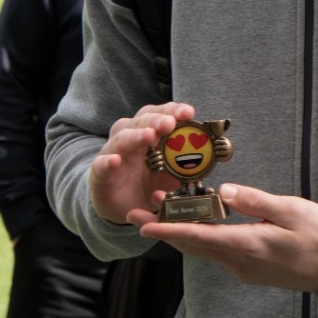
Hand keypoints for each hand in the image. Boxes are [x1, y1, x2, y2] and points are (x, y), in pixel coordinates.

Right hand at [90, 102, 196, 224]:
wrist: (125, 207)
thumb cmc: (150, 183)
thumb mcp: (173, 174)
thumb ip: (190, 163)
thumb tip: (218, 153)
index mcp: (150, 133)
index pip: (162, 115)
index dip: (174, 110)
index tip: (188, 112)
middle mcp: (130, 137)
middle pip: (142, 121)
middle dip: (157, 120)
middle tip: (169, 123)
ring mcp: (113, 154)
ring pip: (122, 138)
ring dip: (136, 136)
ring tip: (149, 137)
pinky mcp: (99, 174)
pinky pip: (100, 166)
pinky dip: (106, 162)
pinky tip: (114, 161)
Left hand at [133, 183, 317, 293]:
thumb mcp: (289, 209)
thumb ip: (253, 200)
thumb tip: (223, 190)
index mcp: (248, 245)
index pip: (198, 237)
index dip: (168, 231)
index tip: (142, 225)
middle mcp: (240, 262)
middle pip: (194, 246)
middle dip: (165, 231)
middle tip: (137, 216)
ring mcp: (245, 269)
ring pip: (205, 250)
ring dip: (182, 233)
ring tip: (162, 214)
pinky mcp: (251, 269)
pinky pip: (219, 252)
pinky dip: (202, 238)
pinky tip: (197, 223)